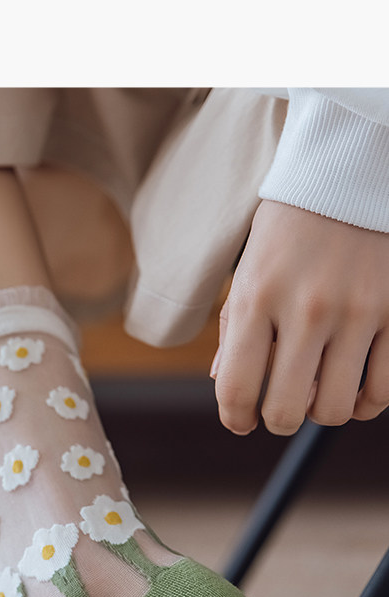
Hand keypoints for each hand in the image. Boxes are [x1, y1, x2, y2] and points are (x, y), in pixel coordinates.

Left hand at [212, 197, 388, 434]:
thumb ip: (234, 329)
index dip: (236, 418)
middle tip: (281, 409)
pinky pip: (384, 388)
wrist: (349, 175)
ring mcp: (358, 311)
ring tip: (319, 393)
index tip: (242, 421)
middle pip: (287, 410)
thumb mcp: (249, 269)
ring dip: (323, 412)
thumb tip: (224, 383)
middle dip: (279, 420)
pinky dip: (367, 402)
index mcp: (257, 297)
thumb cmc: (289, 226)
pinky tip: (356, 388)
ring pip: (338, 408)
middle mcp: (306, 308)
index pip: (238, 387)